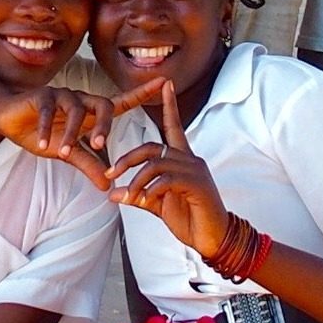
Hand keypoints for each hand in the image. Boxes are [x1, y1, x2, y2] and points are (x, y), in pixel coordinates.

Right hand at [0, 77, 165, 189]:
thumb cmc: (42, 133)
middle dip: (104, 124)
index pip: (122, 102)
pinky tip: (42, 144)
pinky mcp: (43, 96)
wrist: (9, 119)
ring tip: (64, 152)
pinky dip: (46, 129)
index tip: (165, 81)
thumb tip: (107, 186)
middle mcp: (81, 100)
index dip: (143, 93)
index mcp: (91, 113)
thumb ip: (88, 165)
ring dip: (71, 133)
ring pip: (76, 110)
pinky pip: (48, 111)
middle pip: (103, 104)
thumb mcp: (66, 153)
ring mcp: (62, 96)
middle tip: (100, 145)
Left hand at [106, 81, 227, 256]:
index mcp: (182, 159)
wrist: (212, 239)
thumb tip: (113, 193)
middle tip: (110, 174)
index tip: (165, 84)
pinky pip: (166, 179)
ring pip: (156, 162)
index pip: (173, 126)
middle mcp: (190, 159)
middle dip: (127, 158)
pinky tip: (144, 201)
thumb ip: (138, 195)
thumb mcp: (158, 204)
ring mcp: (195, 170)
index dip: (169, 105)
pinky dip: (150, 189)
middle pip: (152, 146)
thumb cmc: (189, 219)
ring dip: (136, 178)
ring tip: (126, 195)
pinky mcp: (197, 184)